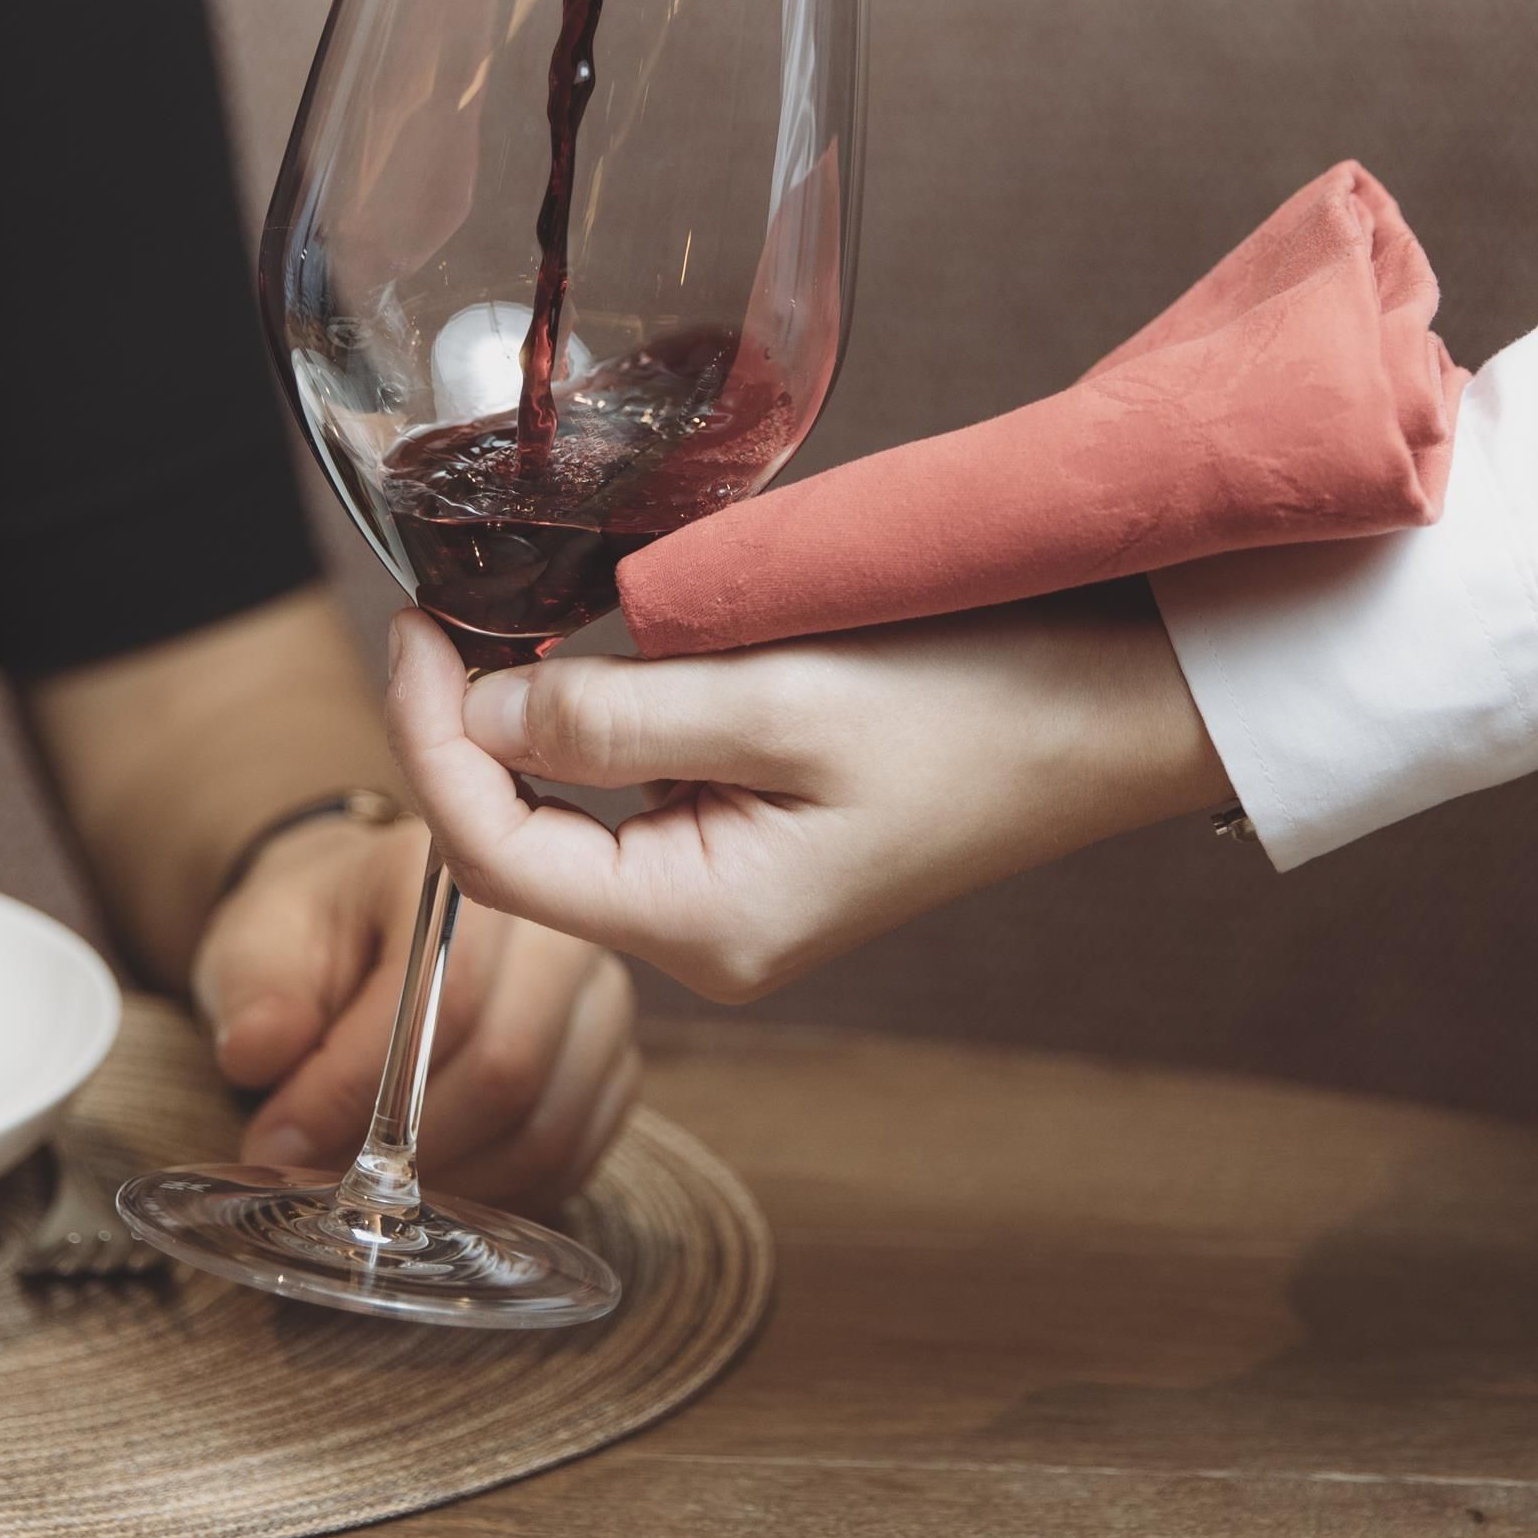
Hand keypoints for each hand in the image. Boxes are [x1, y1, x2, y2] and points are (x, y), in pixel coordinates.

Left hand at [188, 810, 639, 1210]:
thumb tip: (260, 1052)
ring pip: (542, 1126)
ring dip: (447, 1183)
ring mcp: (598, 1000)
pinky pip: (569, 1158)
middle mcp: (557, 928)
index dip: (360, 1088)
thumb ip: (259, 995)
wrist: (369, 935)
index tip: (280, 1142)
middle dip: (403, 1147)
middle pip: (508, 1067)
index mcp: (467, 873)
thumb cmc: (317, 938)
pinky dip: (494, 1196)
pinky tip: (429, 1195)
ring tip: (368, 1192)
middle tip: (323, 1181)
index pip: (446, 995)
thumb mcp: (257, 944)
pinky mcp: (612, 1068)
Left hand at [381, 595, 1232, 1005]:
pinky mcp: (765, 839)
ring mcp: (736, 891)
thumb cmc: (986, 698)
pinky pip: (641, 788)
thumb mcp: (785, 694)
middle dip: (466, 728)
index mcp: (705, 924)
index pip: (496, 856)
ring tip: (512, 612)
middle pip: (523, 844)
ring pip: (576, 813)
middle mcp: (708, 931)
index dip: (427, 741)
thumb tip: (482, 710)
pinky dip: (602, 718)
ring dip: (535, 718)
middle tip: (447, 605)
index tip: (411, 624)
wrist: (1126, 704)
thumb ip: (619, 714)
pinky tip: (601, 647)